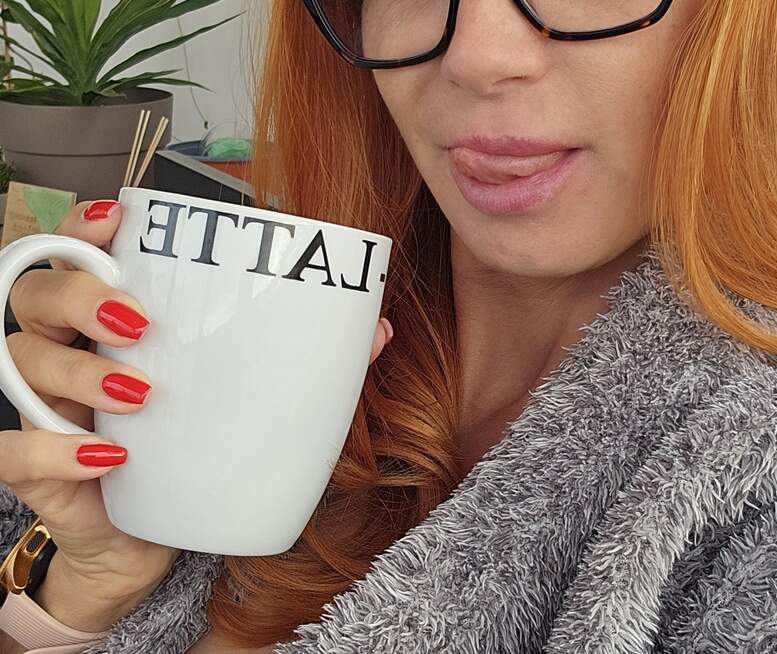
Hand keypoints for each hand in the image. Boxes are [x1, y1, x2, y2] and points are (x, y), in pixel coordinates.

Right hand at [1, 198, 394, 630]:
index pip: (79, 255)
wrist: (161, 538)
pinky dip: (54, 450)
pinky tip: (109, 458)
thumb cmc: (201, 450)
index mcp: (117, 322)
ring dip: (80, 372)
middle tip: (137, 320)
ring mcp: (45, 408)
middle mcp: (70, 352)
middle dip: (78, 294)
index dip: (84, 228)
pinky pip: (13, 449)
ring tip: (140, 391)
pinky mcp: (35, 468)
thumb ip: (310, 363)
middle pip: (36, 294)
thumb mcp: (254, 401)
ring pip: (23, 361)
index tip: (115, 220)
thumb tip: (378, 329)